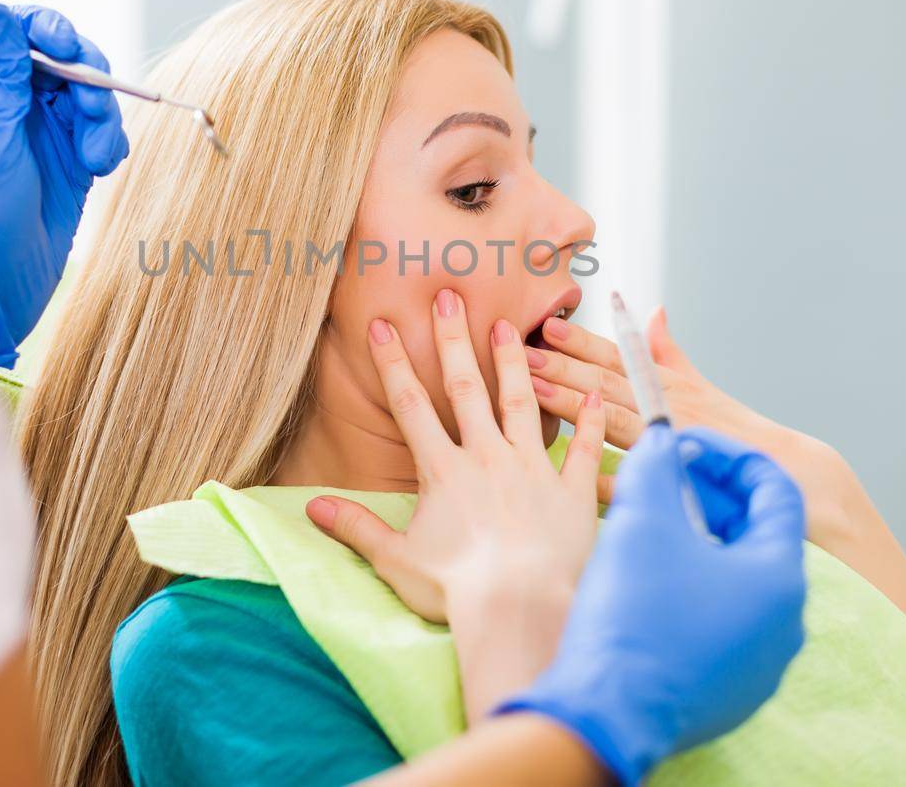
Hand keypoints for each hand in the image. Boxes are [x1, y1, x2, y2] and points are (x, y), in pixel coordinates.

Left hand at [0, 3, 127, 367]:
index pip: (17, 33)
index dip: (47, 28)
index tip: (67, 46)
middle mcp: (14, 105)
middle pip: (64, 59)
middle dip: (87, 76)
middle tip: (91, 107)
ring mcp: (45, 134)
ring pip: (91, 95)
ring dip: (103, 116)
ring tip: (96, 156)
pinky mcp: (73, 164)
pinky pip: (105, 133)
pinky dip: (112, 143)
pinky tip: (101, 168)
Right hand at [305, 288, 606, 717]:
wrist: (520, 608)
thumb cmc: (456, 590)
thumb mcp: (396, 559)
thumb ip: (355, 527)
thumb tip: (310, 507)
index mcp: (443, 472)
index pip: (412, 405)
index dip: (395, 363)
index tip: (384, 324)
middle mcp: (487, 457)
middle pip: (468, 387)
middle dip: (455, 341)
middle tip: (451, 297)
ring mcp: (533, 469)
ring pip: (523, 403)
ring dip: (516, 363)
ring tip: (512, 326)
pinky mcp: (572, 492)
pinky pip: (583, 449)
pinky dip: (589, 420)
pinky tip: (595, 391)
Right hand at [498, 424, 807, 784]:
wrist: (605, 712)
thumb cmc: (632, 616)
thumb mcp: (641, 518)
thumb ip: (656, 464)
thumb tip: (663, 440)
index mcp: (780, 577)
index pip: (775, 489)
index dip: (728, 454)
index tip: (684, 441)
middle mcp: (785, 623)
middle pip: (758, 534)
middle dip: (710, 496)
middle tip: (664, 476)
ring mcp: (761, 662)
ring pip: (740, 579)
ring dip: (702, 540)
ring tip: (653, 523)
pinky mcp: (731, 689)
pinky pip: (723, 622)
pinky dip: (695, 587)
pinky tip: (651, 578)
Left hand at [528, 306, 853, 543]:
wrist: (790, 473)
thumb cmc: (735, 430)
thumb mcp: (700, 383)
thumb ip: (669, 351)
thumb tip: (652, 310)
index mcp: (667, 385)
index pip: (617, 358)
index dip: (580, 341)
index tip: (545, 324)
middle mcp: (666, 407)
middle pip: (605, 383)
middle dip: (561, 365)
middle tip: (519, 349)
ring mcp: (670, 442)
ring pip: (612, 419)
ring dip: (572, 403)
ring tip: (531, 388)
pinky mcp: (676, 482)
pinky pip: (634, 481)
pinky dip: (606, 477)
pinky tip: (569, 472)